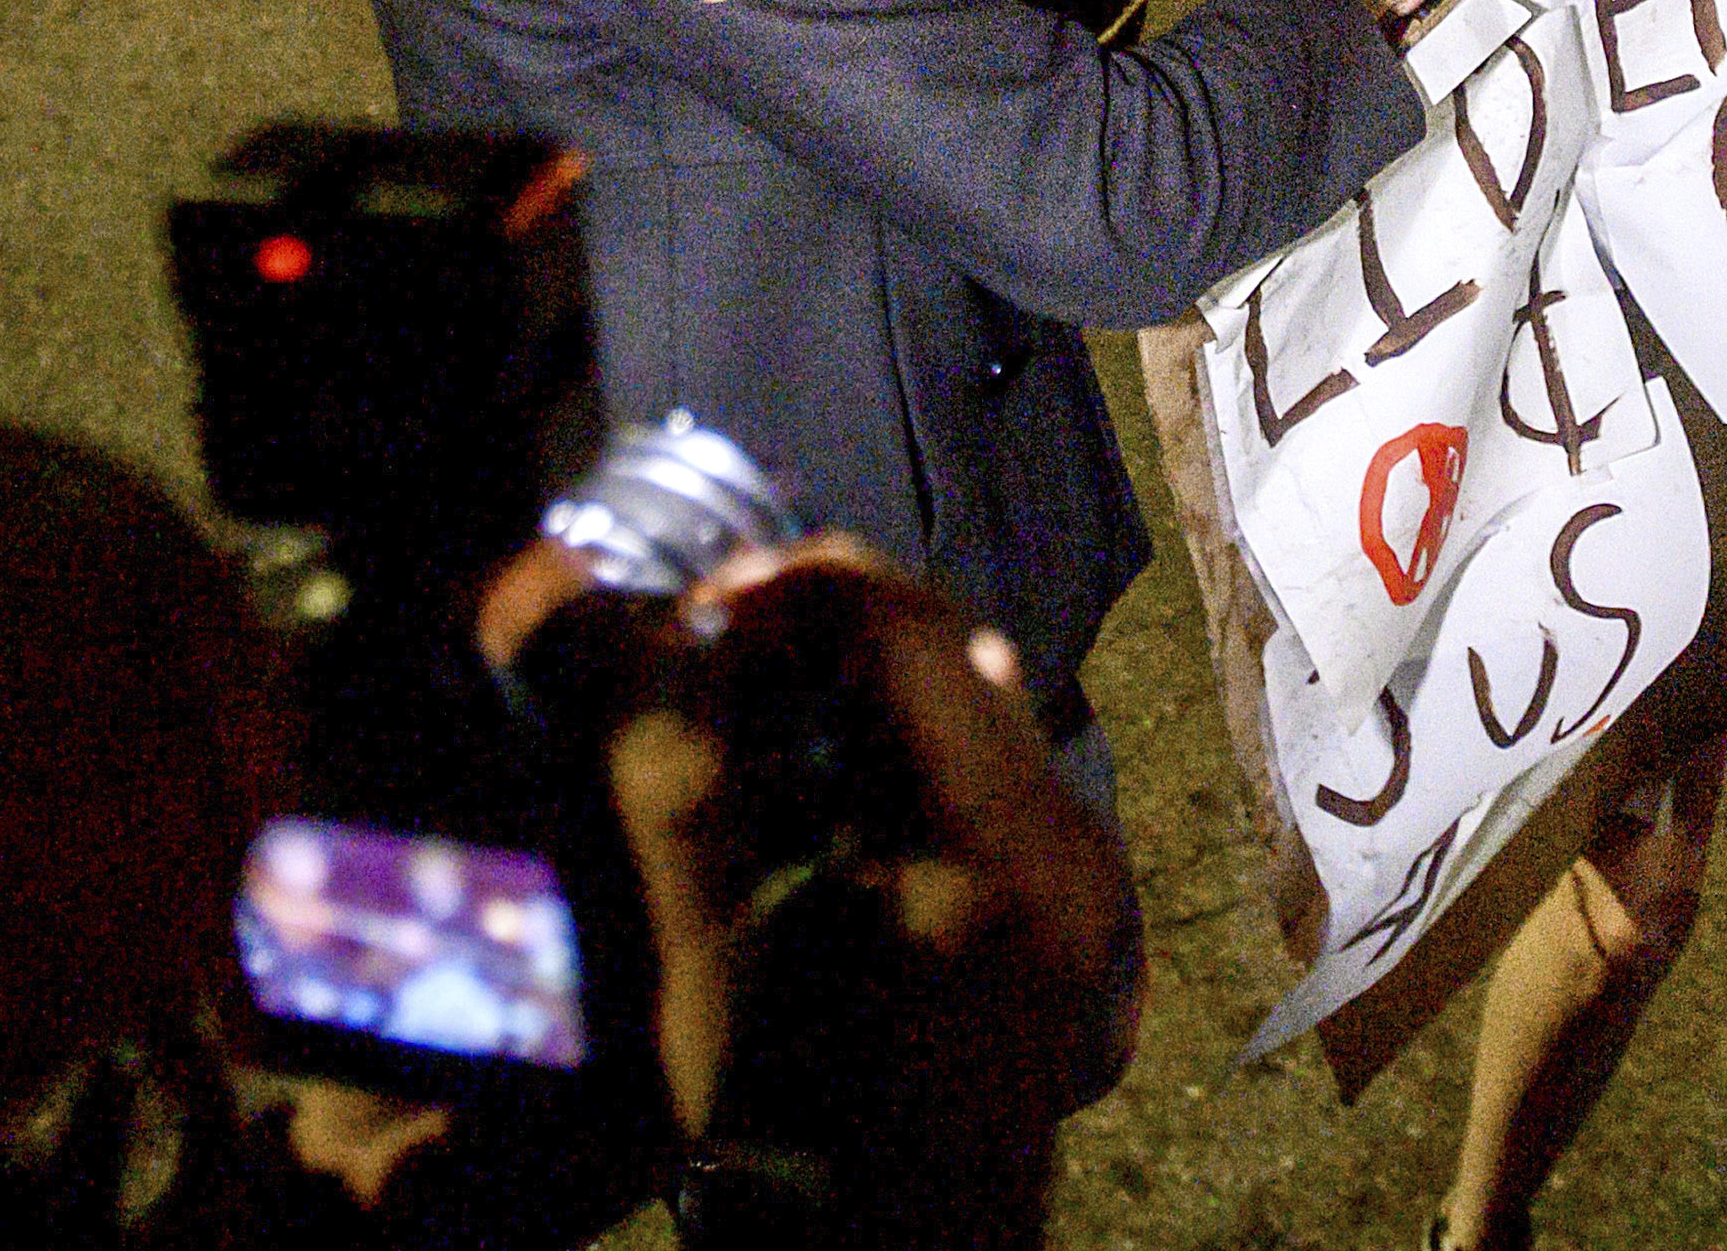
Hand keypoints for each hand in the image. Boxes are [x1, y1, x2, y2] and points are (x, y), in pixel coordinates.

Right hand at [612, 546, 1134, 1250]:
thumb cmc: (796, 1132)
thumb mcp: (714, 962)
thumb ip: (683, 789)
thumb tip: (644, 638)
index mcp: (992, 847)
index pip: (903, 633)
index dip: (789, 594)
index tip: (694, 612)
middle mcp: (1065, 837)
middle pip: (946, 646)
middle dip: (822, 622)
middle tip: (711, 637)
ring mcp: (1082, 868)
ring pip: (967, 694)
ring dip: (858, 674)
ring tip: (754, 699)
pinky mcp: (1068, 896)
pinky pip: (986, 761)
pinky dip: (899, 738)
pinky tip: (817, 777)